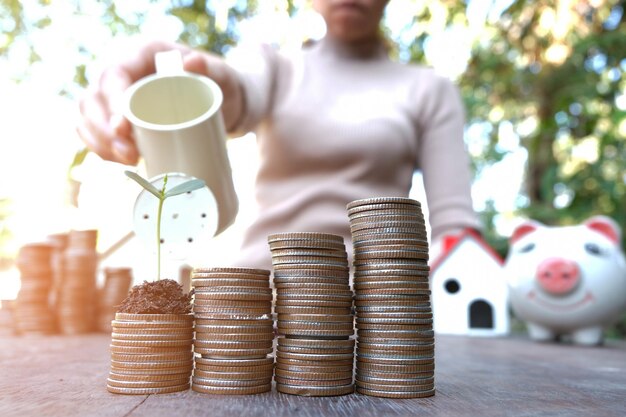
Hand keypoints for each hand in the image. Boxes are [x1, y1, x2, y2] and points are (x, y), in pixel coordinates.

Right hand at [77, 41, 242, 164]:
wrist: (227, 103)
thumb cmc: (223, 85)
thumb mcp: (223, 75)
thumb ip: (212, 68)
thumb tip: (192, 63)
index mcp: (142, 55)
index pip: (115, 74)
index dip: (112, 101)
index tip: (124, 127)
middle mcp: (124, 73)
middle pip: (93, 99)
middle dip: (103, 131)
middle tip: (130, 155)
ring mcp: (118, 97)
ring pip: (88, 118)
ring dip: (100, 143)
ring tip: (128, 161)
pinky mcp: (120, 119)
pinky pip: (96, 134)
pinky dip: (103, 150)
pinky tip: (120, 162)